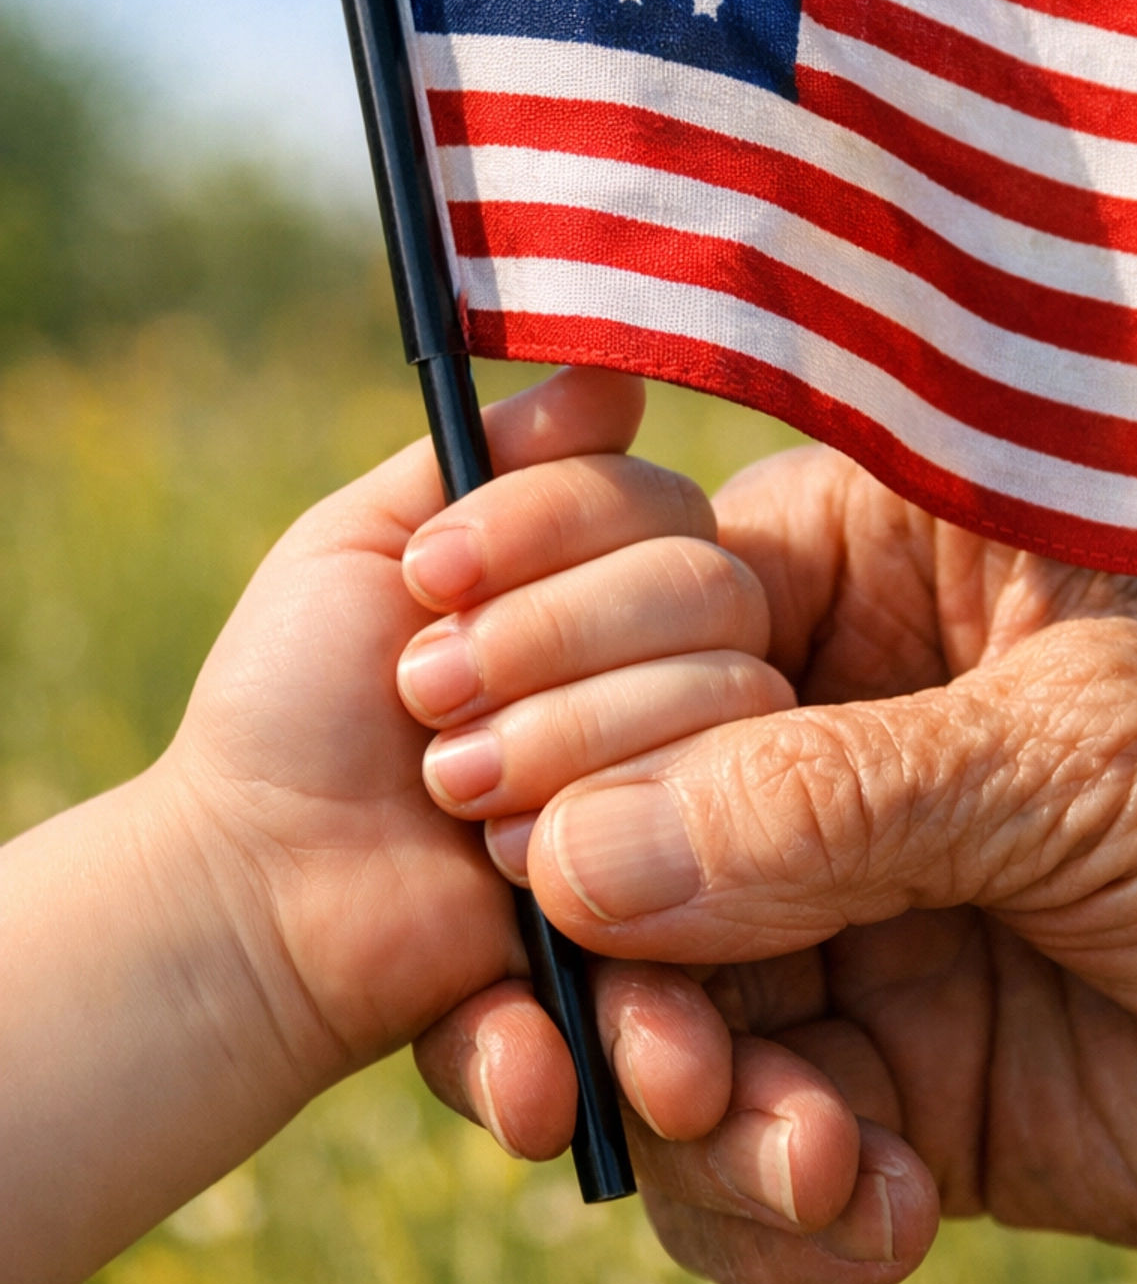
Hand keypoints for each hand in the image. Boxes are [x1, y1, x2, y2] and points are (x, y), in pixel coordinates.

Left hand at [0, 368, 809, 1283]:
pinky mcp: (687, 917)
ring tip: (450, 805)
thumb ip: (492, 457)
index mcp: (622, 595)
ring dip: (569, 757)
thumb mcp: (367, 545)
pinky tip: (503, 891)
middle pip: (718, 611)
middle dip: (556, 657)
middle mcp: (683, 682)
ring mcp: (696, 796)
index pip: (674, 520)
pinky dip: (605, 880)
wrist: (259, 891)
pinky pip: (723, 887)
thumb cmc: (297, 706)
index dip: (554, 547)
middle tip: (426, 715)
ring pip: (731, 725)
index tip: (428, 588)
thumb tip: (616, 366)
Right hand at [476, 444, 1136, 1283]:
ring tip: (792, 1144)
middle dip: (597, 935)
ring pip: (657, 1004)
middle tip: (635, 1022)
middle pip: (605, 825)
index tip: (469, 768)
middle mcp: (836, 746)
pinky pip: (752, 1158)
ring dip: (686, 1098)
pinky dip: (774, 1210)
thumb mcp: (1076, 752)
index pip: (639, 613)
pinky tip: (878, 1215)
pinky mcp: (902, 1089)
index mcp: (875, 584)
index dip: (548, 689)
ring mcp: (860, 922)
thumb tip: (569, 860)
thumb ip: (822, 803)